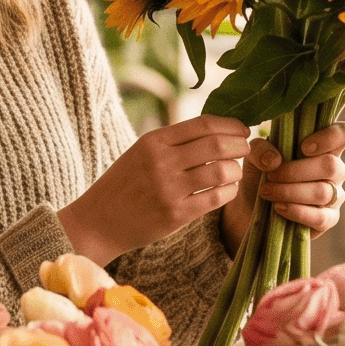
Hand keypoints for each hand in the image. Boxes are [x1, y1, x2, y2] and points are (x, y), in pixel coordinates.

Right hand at [58, 115, 252, 263]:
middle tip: (246, 150)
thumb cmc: (125, 184)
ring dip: (236, 171)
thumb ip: (174, 141)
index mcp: (153, 141)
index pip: (204, 124)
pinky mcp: (176, 215)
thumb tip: (218, 129)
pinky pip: (216, 198)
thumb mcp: (141, 152)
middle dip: (240, 146)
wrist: (98, 221)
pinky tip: (227, 190)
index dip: (231, 125)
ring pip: (222, 173)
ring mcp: (169, 189)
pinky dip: (229, 192)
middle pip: (218, 146)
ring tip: (234, 172)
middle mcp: (161, 162)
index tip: (242, 130)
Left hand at [221, 123, 344, 247]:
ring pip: (323, 192)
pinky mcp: (329, 219)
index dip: (328, 138)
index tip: (303, 147)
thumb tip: (274, 160)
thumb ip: (261, 149)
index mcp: (324, 147)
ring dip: (290, 191)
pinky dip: (296, 211)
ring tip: (267, 192)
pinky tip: (279, 207)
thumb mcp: (255, 156)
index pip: (343, 134)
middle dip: (295, 171)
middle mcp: (335, 169)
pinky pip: (320, 217)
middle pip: (331, 165)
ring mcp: (335, 195)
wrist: (252, 206)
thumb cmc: (262, 174)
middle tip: (271, 175)